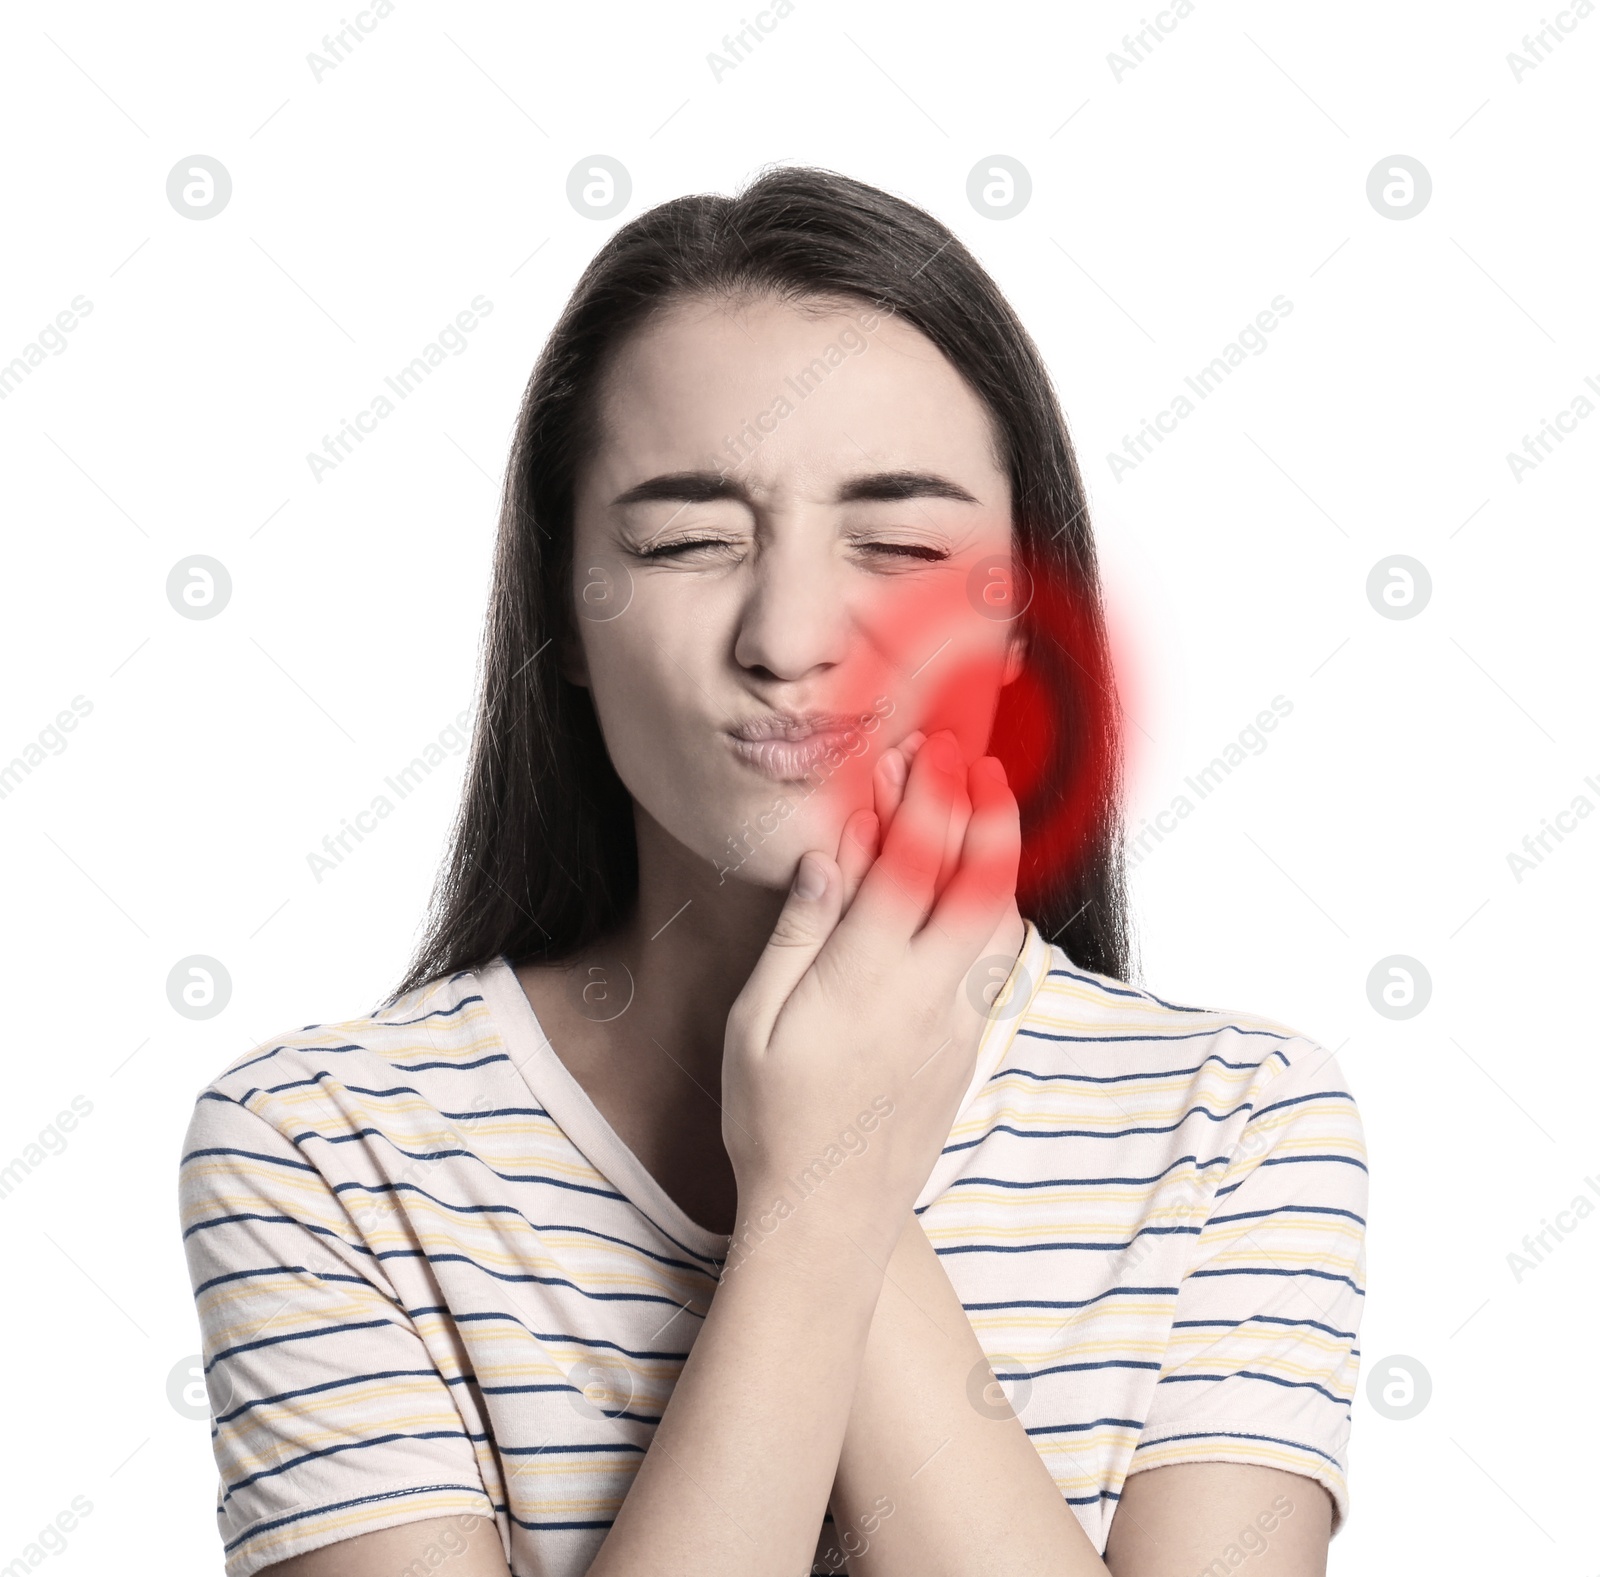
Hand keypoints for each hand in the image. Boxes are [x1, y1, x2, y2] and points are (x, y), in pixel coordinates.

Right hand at [720, 730, 1020, 1265]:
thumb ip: (797, 934)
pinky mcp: (969, 1048)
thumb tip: (828, 857)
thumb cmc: (772, 1120)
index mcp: (863, 981)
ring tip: (988, 813)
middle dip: (985, 811)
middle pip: (978, 883)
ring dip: (999, 859)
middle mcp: (924, 996)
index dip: (927, 800)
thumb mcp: (756, 1024)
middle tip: (980, 762)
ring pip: (1001, 923)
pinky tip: (979, 894)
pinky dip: (996, 912)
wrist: (829, 1216)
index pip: (911, 867)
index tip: (931, 754)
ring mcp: (957, 1025)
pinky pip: (997, 964)